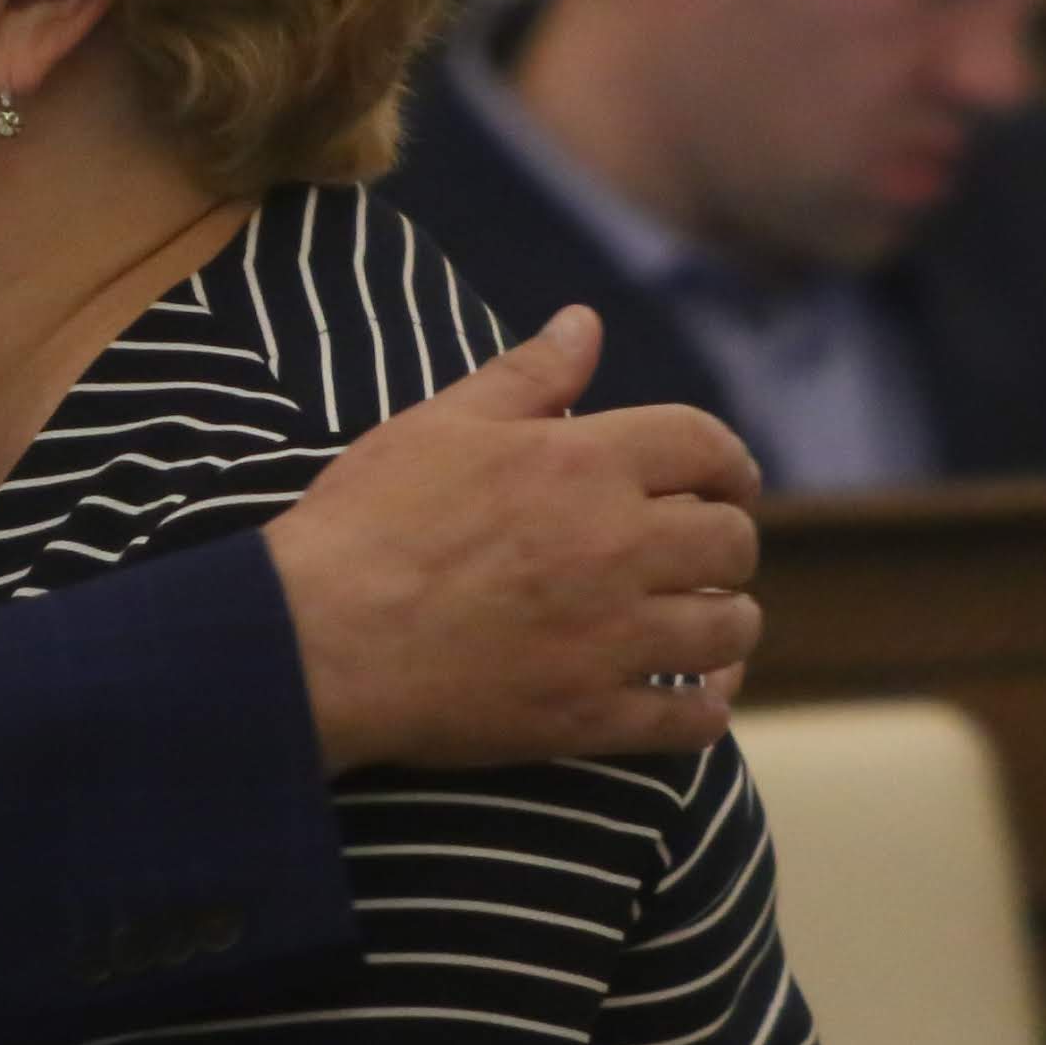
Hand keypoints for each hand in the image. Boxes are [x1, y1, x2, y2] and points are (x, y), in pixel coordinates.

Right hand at [261, 308, 764, 770]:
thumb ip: (525, 375)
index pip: (704, 446)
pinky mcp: (589, 716)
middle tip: (706, 555)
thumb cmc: (366, 524)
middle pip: (731, 541)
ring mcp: (609, 638)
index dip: (728, 461)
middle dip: (727, 542)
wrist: (314, 640)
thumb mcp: (439, 425)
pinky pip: (692, 721)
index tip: (727, 481)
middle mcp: (616, 547)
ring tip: (705, 624)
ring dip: (728, 624)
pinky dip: (706, 709)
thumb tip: (585, 323)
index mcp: (585, 464)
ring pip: (727, 630)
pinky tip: (690, 697)